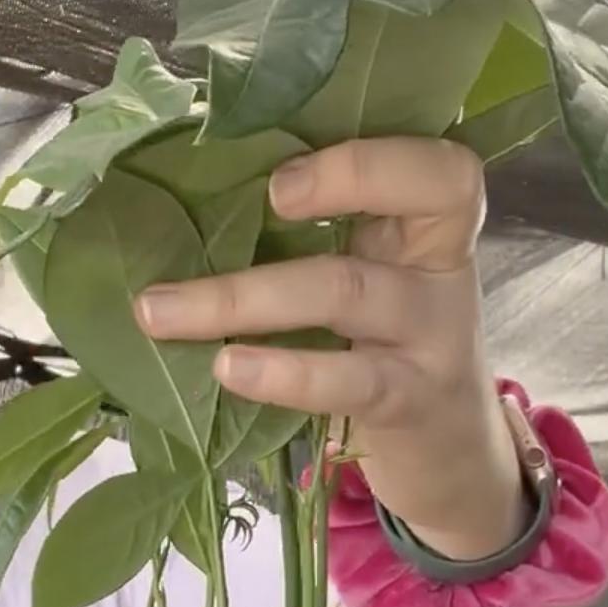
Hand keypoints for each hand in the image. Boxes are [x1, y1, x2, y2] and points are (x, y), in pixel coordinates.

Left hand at [134, 136, 525, 555]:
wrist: (448, 449)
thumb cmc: (387, 339)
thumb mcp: (378, 271)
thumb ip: (326, 228)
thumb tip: (193, 190)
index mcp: (433, 222)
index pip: (442, 167)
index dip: (375, 157)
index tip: (286, 174)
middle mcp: (441, 269)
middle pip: (415, 203)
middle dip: (333, 183)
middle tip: (263, 193)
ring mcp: (432, 336)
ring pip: (345, 290)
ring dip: (244, 297)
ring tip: (159, 311)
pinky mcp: (408, 400)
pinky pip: (346, 380)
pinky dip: (283, 372)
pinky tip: (227, 369)